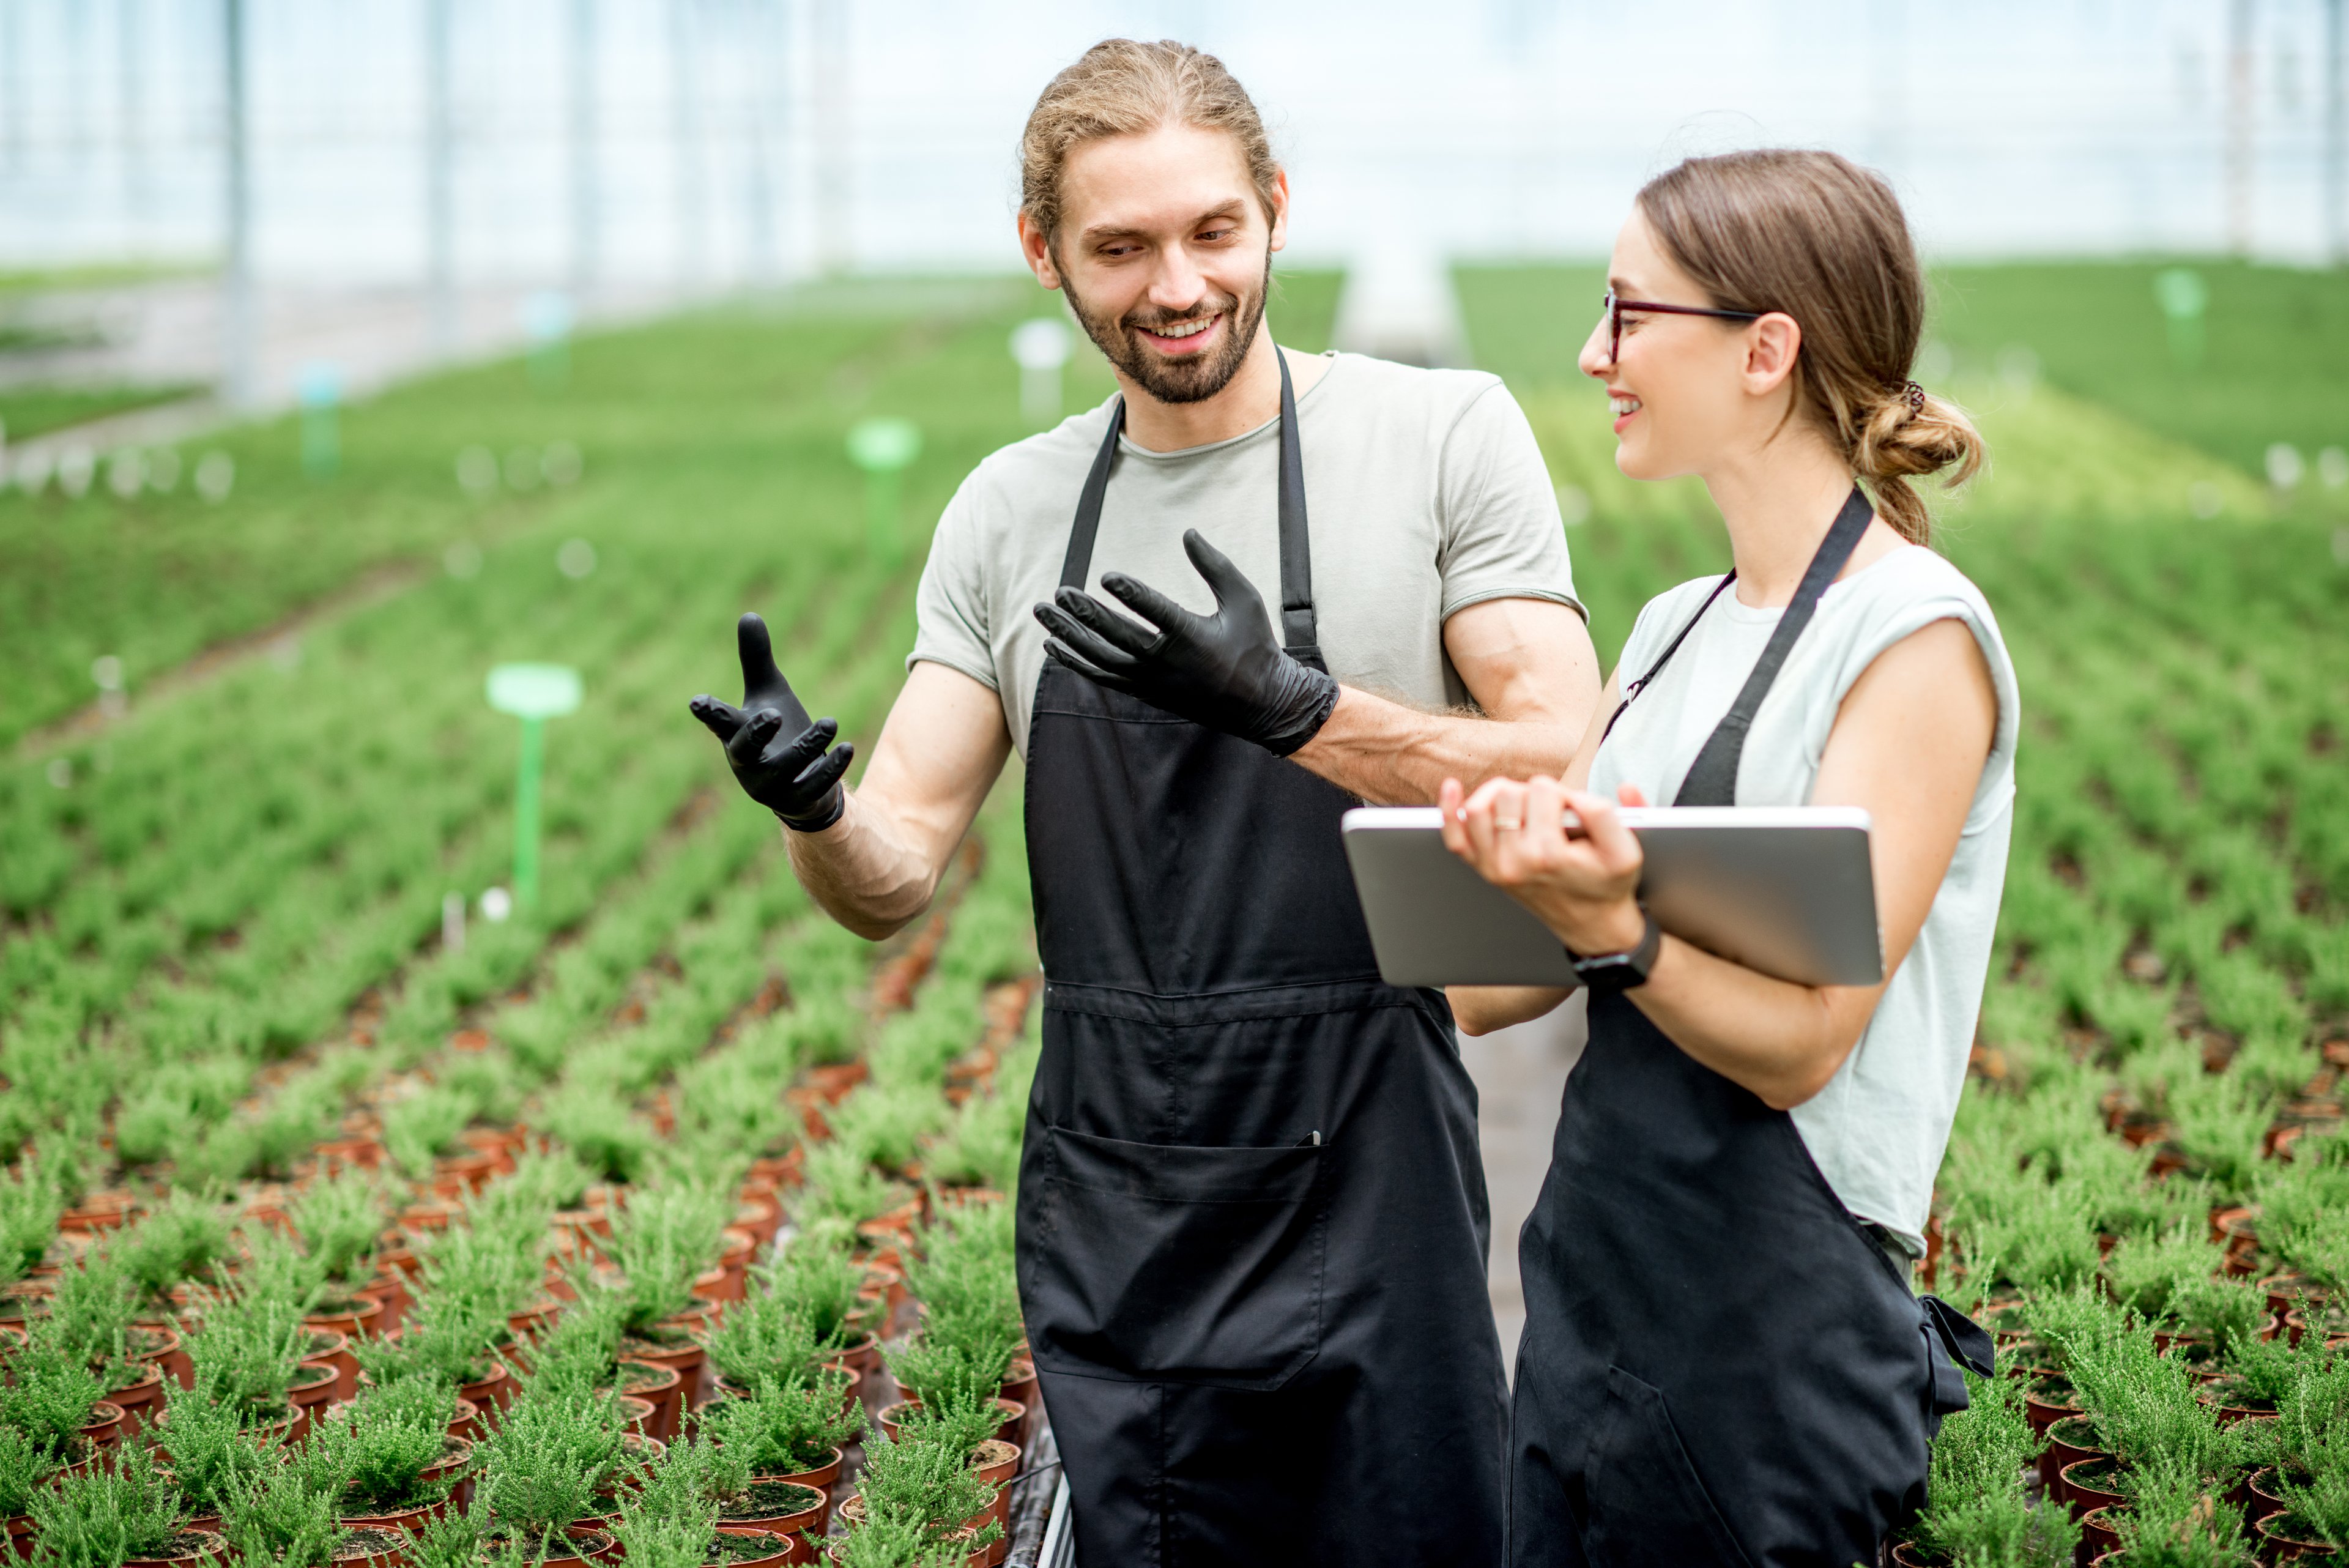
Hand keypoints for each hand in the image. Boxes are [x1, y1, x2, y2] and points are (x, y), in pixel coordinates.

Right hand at [688, 613, 852, 830]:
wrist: (802, 784)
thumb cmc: (778, 732)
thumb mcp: (769, 693)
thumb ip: (756, 659)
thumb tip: (748, 615)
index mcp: (736, 735)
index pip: (719, 721)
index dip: (708, 712)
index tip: (696, 701)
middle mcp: (748, 763)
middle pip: (745, 749)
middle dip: (756, 732)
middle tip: (772, 712)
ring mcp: (772, 786)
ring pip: (786, 766)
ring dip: (808, 744)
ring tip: (831, 722)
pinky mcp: (799, 800)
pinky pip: (814, 786)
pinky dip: (831, 767)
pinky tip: (848, 746)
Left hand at [1031, 529, 1339, 756]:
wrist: (1260, 704)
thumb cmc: (1255, 644)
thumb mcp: (1244, 599)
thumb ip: (1215, 566)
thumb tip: (1188, 532)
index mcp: (1193, 638)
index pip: (1156, 613)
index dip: (1131, 594)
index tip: (1106, 576)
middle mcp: (1167, 664)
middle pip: (1116, 638)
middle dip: (1085, 615)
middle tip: (1059, 593)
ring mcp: (1152, 682)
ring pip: (1101, 659)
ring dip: (1070, 636)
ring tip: (1043, 613)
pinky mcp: (1144, 692)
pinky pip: (1102, 677)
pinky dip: (1076, 662)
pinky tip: (1054, 645)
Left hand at [1438, 776, 1648, 954]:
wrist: (1593, 924)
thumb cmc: (1608, 883)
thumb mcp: (1626, 851)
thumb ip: (1607, 814)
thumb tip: (1576, 796)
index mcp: (1547, 854)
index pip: (1544, 789)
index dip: (1564, 793)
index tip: (1576, 814)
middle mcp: (1514, 862)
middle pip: (1509, 793)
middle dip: (1533, 794)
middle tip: (1553, 815)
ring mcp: (1494, 867)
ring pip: (1480, 806)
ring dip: (1503, 796)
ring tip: (1526, 808)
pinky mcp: (1485, 869)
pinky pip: (1455, 836)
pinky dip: (1450, 809)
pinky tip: (1452, 788)